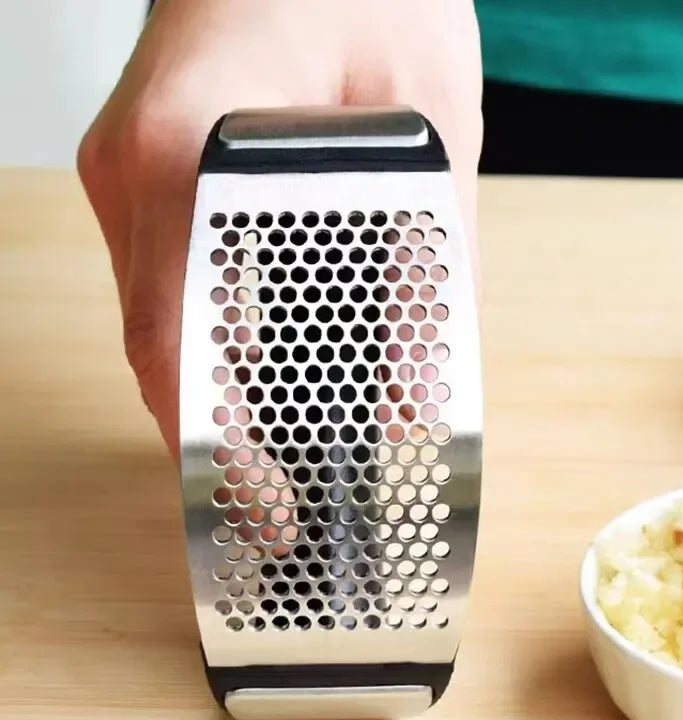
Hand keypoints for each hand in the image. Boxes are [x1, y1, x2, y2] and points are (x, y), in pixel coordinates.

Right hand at [78, 0, 482, 460]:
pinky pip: (173, 289)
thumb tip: (417, 393)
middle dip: (215, 444)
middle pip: (159, 347)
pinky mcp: (155, 179)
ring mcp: (135, 175)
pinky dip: (213, 354)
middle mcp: (140, 170)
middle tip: (271, 514)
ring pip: (162, 326)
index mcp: (191, 145)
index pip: (177, 335)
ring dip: (213, 405)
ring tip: (271, 471)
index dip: (213, 442)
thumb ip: (428, 267)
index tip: (258, 505)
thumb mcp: (433, 128)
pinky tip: (256, 388)